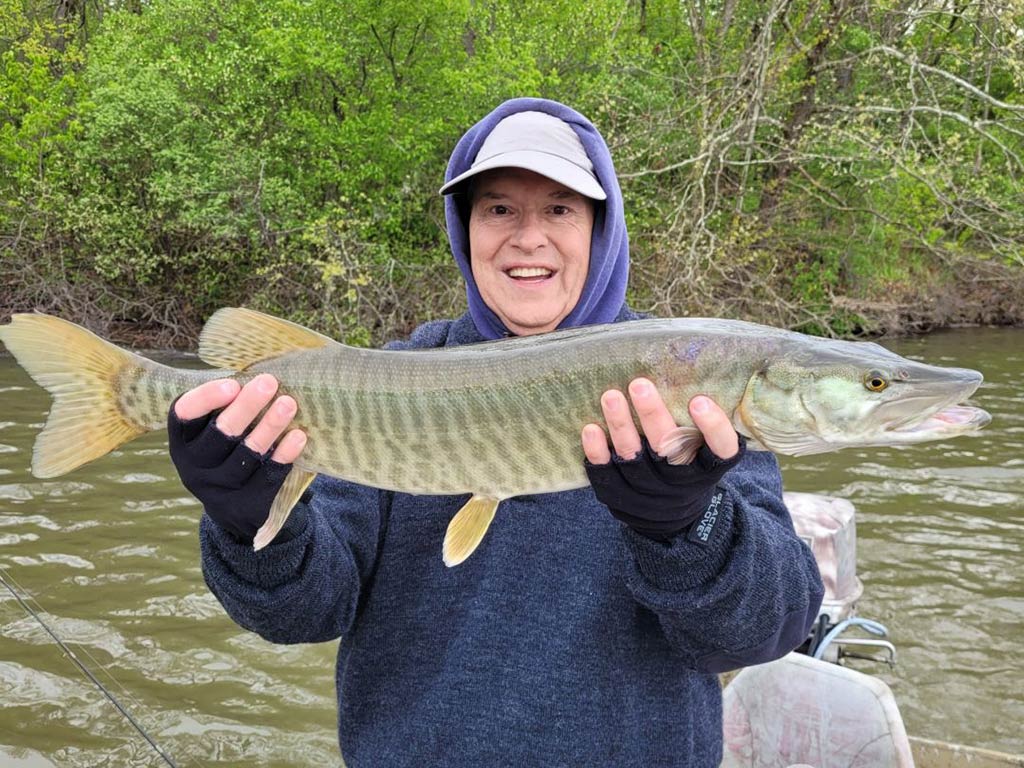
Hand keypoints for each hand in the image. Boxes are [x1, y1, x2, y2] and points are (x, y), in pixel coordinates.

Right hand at [168, 374, 306, 541]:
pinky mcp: (246, 504)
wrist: (234, 510)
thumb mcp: (212, 432)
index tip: (232, 384)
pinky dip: (283, 455)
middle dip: (246, 407)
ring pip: (246, 456)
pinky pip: (267, 477)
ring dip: (269, 427)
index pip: (183, 416)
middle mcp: (195, 467)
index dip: (205, 399)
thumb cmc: (226, 453)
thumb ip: (224, 407)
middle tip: (268, 382)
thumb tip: (257, 371)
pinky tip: (298, 436)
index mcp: (183, 442)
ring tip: (289, 403)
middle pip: (220, 435)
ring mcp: (220, 489)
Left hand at [581, 379, 744, 540]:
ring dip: (620, 425)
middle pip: (668, 448)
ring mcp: (648, 491)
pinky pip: (606, 474)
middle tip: (639, 385)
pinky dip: (597, 451)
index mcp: (708, 468)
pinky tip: (591, 429)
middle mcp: (680, 480)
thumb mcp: (707, 453)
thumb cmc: (690, 468)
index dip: (713, 428)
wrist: (672, 518)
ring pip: (633, 457)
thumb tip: (692, 372)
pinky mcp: (619, 495)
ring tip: (611, 396)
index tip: (699, 401)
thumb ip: (705, 426)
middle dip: (652, 415)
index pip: (720, 449)